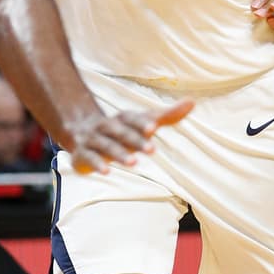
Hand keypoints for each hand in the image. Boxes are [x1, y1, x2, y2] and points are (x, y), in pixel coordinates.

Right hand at [66, 100, 192, 174]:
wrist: (80, 130)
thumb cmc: (122, 128)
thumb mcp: (143, 121)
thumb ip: (167, 115)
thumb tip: (192, 102)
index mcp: (123, 118)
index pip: (132, 118)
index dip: (142, 122)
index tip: (154, 127)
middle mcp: (107, 126)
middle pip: (121, 132)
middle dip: (135, 140)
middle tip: (152, 150)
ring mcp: (94, 139)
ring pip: (107, 145)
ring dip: (119, 154)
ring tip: (134, 163)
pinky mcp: (83, 153)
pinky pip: (90, 157)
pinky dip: (97, 164)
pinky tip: (107, 172)